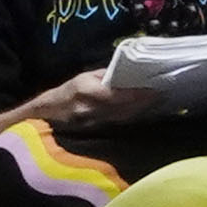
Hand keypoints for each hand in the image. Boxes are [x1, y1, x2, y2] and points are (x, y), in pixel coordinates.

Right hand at [24, 74, 158, 140]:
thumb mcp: (83, 78)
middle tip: (163, 95)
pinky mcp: (95, 134)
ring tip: (158, 103)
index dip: (138, 94)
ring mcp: (92, 124)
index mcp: (86, 91)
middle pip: (124, 108)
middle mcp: (90, 110)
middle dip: (145, 103)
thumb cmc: (64, 93)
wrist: (43, 118)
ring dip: (141, 112)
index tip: (155, 90)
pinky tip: (143, 114)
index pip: (117, 94)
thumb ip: (104, 76)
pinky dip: (132, 119)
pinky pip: (118, 125)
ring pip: (123, 118)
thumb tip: (128, 72)